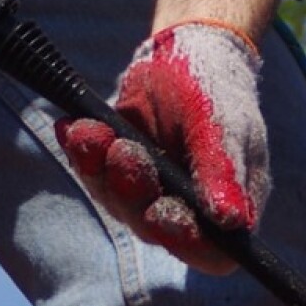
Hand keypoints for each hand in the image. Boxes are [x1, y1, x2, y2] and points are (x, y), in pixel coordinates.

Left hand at [56, 20, 269, 274]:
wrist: (183, 53)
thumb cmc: (217, 90)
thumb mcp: (224, 126)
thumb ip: (224, 172)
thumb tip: (232, 221)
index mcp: (229, 208)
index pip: (210, 252)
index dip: (185, 243)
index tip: (162, 212)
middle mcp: (189, 211)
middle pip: (155, 229)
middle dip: (134, 193)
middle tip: (125, 150)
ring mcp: (151, 195)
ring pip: (119, 205)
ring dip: (102, 171)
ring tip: (93, 131)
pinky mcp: (118, 175)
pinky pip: (95, 176)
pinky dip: (83, 152)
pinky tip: (73, 128)